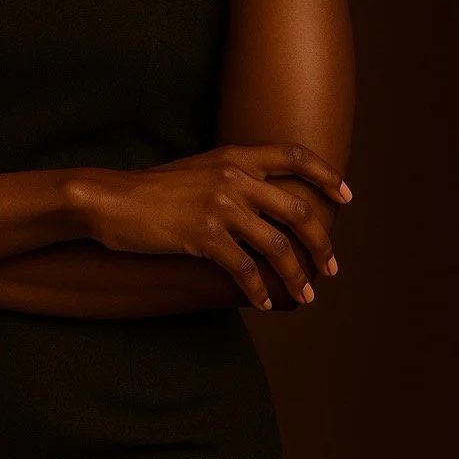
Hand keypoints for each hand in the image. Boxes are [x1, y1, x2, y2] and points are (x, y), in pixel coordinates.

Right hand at [82, 143, 351, 309]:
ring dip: (297, 275)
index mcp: (235, 156)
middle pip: (297, 209)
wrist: (113, 199)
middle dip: (321, 242)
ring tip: (305, 296)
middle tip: (331, 266)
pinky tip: (263, 303)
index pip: (294, 156)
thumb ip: (233, 178)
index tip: (346, 196)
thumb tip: (266, 203)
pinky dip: (259, 289)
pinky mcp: (203, 234)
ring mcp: (220, 205)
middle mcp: (234, 176)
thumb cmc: (154, 190)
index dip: (326, 175)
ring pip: (277, 245)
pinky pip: (244, 268)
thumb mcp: (199, 170)